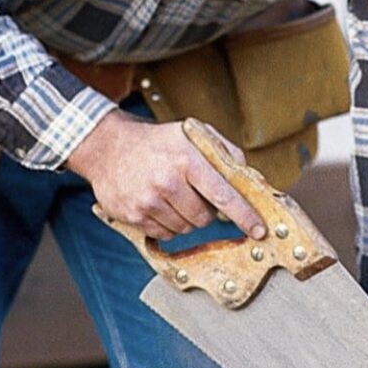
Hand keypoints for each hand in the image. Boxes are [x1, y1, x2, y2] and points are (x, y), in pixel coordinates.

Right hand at [68, 111, 266, 241]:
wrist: (108, 147)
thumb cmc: (156, 141)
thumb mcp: (192, 133)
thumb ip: (223, 152)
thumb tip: (248, 177)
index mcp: (186, 159)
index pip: (223, 194)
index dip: (244, 215)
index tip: (259, 230)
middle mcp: (166, 181)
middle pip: (204, 217)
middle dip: (207, 211)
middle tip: (195, 194)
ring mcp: (147, 201)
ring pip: (185, 228)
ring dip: (186, 218)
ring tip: (173, 195)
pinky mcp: (132, 216)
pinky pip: (165, 234)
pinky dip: (168, 224)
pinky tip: (159, 204)